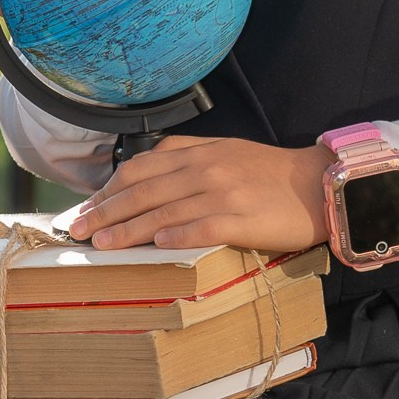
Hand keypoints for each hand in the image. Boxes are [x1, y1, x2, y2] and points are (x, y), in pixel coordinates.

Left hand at [74, 135, 328, 254]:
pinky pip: (203, 228)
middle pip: (143, 191)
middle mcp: (205, 169)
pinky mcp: (243, 218)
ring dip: (129, 230)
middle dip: (105, 212)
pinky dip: (177, 236)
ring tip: (103, 245)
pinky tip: (156, 245)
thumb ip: (185, 159)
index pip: (139, 169)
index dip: (108, 190)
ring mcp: (224, 193)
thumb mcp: (224, 153)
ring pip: (164, 211)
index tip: (85, 208)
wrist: (319, 184)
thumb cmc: (268, 174)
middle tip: (79, 230)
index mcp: (198, 153)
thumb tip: (141, 177)